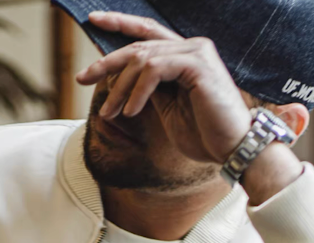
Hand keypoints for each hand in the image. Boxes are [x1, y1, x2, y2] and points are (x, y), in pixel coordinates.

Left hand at [76, 11, 252, 165]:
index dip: (120, 24)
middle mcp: (192, 47)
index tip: (93, 22)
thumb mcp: (168, 109)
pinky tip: (130, 112)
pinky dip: (137, 91)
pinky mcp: (198, 65)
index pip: (147, 32)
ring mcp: (196, 52)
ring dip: (120, 87)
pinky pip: (155, 70)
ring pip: (143, 57)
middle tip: (81, 78)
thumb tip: (124, 82)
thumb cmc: (204, 135)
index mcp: (185, 55)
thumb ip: (151, 90)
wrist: (232, 149)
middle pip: (139, 43)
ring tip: (110, 113)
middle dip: (106, 61)